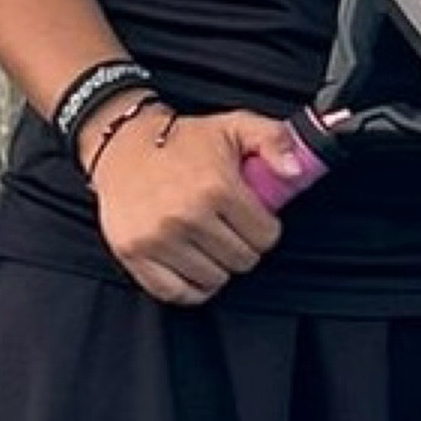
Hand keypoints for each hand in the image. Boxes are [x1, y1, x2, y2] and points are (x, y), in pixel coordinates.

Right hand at [89, 108, 292, 305]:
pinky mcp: (134, 254)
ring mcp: (158, 238)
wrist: (124, 146)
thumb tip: (295, 171)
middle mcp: (187, 215)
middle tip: (230, 227)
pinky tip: (192, 262)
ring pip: (214, 280)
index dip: (265, 227)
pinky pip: (177, 293)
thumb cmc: (184, 140)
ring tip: (209, 240)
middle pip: (242, 261)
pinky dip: (191, 285)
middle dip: (243, 245)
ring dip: (217, 265)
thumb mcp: (235, 127)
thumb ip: (275, 141)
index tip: (253, 217)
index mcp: (216, 186)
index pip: (265, 236)